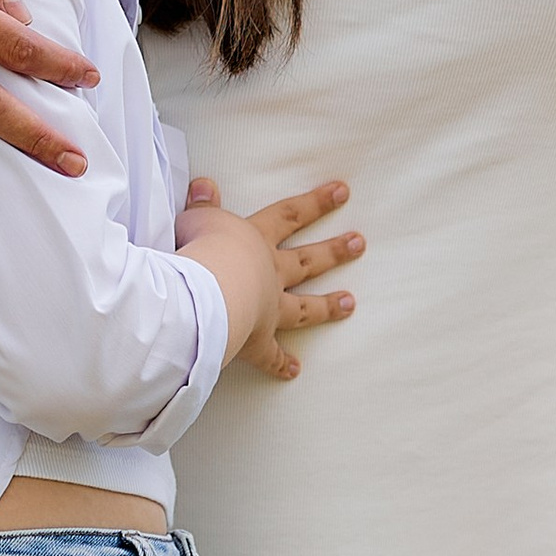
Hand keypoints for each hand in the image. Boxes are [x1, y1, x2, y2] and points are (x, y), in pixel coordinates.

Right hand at [177, 174, 360, 380]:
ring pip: (303, 308)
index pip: (288, 214)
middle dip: (334, 251)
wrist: (203, 291)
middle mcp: (268, 273)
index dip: (315, 203)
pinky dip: (281, 363)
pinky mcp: (255, 341)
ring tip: (351, 302)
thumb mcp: (196, 219)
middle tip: (359, 242)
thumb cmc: (198, 250)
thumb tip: (204, 185)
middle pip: (306, 260)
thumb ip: (201, 205)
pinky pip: (271, 355)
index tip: (342, 191)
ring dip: (327, 306)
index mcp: (254, 241)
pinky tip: (293, 370)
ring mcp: (267, 309)